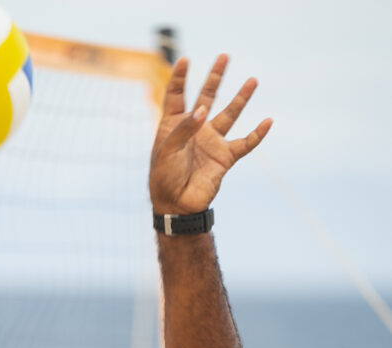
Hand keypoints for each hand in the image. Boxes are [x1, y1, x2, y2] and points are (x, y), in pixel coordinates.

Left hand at [149, 55, 271, 214]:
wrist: (177, 206)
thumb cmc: (164, 178)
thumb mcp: (167, 151)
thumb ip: (183, 129)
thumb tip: (203, 110)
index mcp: (174, 125)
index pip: (177, 95)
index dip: (180, 78)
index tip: (184, 60)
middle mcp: (195, 128)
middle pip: (207, 97)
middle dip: (215, 77)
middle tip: (224, 56)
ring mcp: (211, 141)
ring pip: (229, 114)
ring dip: (241, 98)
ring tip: (252, 80)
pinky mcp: (225, 157)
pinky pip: (245, 143)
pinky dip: (257, 134)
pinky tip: (267, 122)